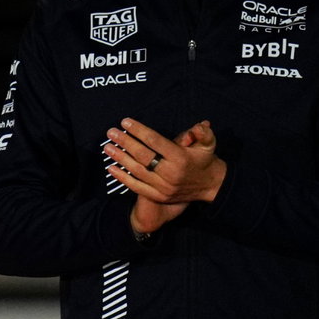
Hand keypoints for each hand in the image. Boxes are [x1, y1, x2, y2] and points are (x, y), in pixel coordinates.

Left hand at [105, 118, 226, 232]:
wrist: (210, 187)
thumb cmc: (205, 160)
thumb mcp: (209, 144)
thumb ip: (203, 133)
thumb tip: (199, 126)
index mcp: (181, 158)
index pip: (155, 141)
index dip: (139, 131)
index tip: (126, 122)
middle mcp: (171, 174)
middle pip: (143, 156)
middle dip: (125, 143)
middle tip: (111, 132)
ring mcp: (164, 187)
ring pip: (137, 171)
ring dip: (120, 158)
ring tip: (107, 147)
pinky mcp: (159, 196)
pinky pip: (137, 187)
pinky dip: (122, 178)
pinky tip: (111, 168)